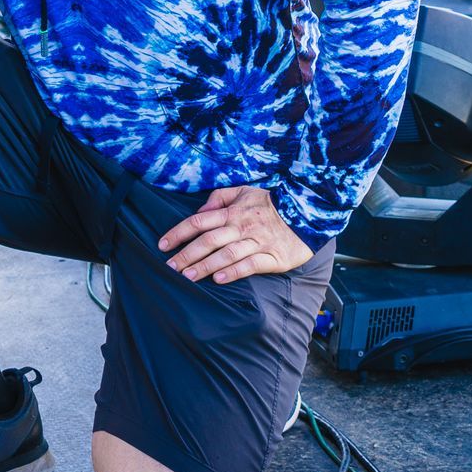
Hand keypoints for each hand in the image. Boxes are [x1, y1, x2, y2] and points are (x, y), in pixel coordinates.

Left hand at [157, 186, 314, 285]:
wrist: (308, 213)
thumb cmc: (272, 204)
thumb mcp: (246, 191)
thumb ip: (221, 197)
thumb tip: (202, 208)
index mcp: (233, 212)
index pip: (199, 221)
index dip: (179, 233)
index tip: (163, 245)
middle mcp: (242, 227)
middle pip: (208, 241)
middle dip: (187, 255)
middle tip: (169, 268)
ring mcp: (257, 243)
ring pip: (226, 255)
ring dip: (205, 266)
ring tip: (187, 277)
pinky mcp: (273, 257)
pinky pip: (250, 265)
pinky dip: (234, 272)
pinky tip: (219, 280)